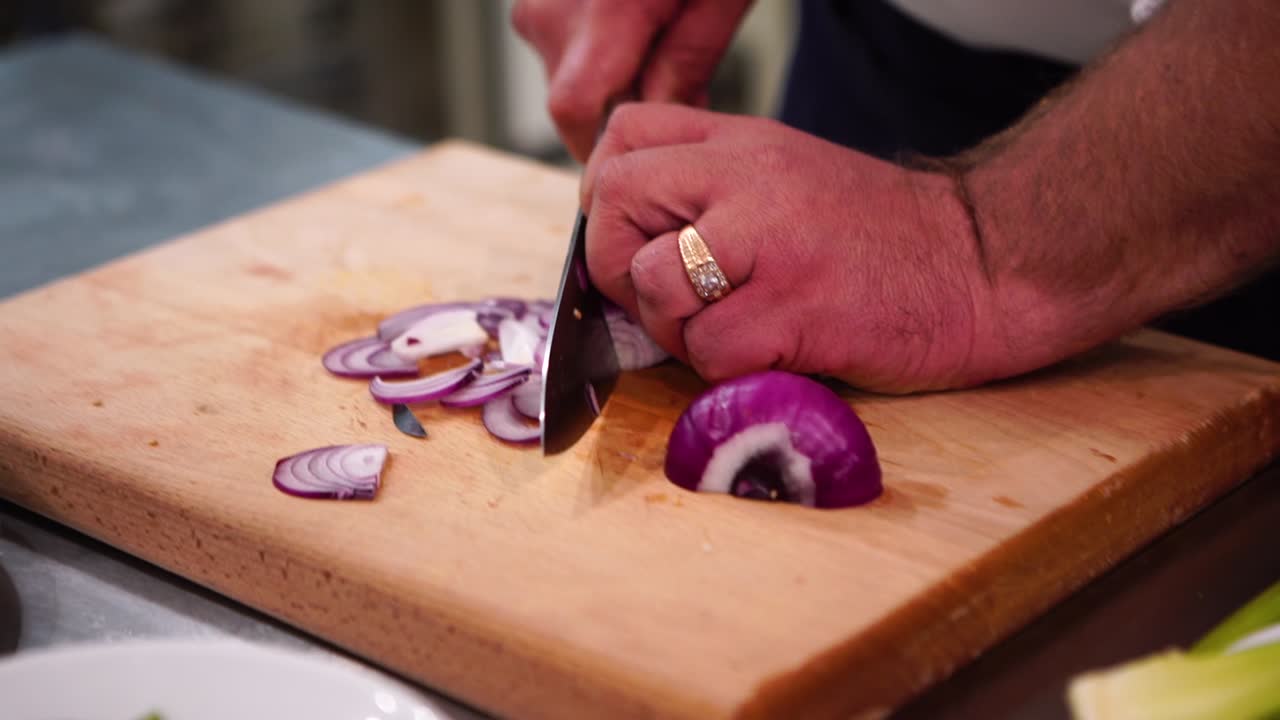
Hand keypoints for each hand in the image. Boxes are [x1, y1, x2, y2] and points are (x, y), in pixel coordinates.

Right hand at [511, 0, 752, 161]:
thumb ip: (686, 65)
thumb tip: (659, 121)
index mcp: (606, 11)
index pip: (577, 113)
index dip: (602, 150)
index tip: (636, 165)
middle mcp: (554, 8)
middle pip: (573, 99)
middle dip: (623, 109)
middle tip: (676, 86)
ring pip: (568, 71)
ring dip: (611, 75)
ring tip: (662, 40)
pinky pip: (561, 40)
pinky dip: (597, 46)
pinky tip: (635, 23)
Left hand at [581, 103, 1013, 392]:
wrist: (987, 264)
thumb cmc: (885, 239)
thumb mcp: (791, 179)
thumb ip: (713, 195)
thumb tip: (630, 251)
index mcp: (743, 143)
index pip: (622, 136)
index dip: (605, 200)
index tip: (636, 244)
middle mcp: (749, 178)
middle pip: (615, 201)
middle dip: (617, 268)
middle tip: (668, 304)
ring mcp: (773, 241)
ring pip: (653, 284)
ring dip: (675, 331)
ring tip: (730, 335)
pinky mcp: (799, 309)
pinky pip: (710, 351)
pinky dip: (727, 372)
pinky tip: (772, 356)